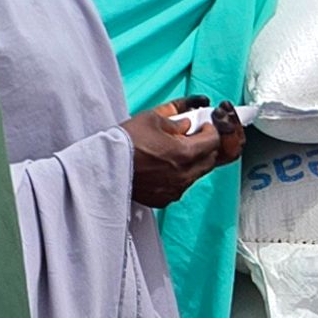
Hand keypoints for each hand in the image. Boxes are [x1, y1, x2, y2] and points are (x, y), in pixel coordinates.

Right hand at [123, 102, 244, 208]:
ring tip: (175, 152)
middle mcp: (184, 175)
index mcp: (185, 153)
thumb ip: (176, 119)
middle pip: (210, 160)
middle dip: (206, 146)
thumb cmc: (125, 142)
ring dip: (193, 162)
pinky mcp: (164, 199)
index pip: (213, 141)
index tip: (204, 126)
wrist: (104, 166)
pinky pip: (180, 186)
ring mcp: (175, 189)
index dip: (211, 130)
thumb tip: (187, 123)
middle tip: (194, 137)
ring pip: (196, 174)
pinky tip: (164, 167)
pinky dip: (179, 176)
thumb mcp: (151, 118)